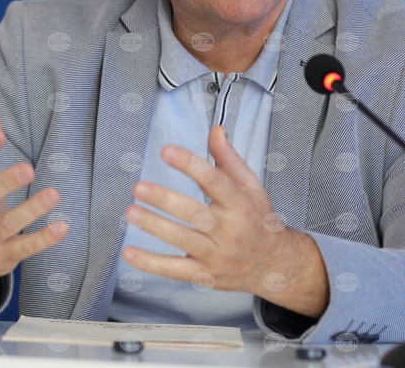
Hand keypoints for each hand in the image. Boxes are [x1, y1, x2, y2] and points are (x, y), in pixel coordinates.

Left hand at [121, 126, 328, 317]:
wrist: (275, 265)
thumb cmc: (258, 220)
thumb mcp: (250, 186)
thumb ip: (228, 158)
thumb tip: (215, 130)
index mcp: (241, 204)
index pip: (214, 180)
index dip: (189, 164)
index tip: (166, 151)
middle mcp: (230, 230)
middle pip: (194, 213)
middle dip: (164, 199)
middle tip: (139, 187)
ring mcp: (217, 255)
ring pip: (182, 240)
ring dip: (154, 226)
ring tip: (130, 211)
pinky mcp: (206, 275)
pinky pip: (174, 270)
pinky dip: (150, 263)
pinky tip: (129, 252)